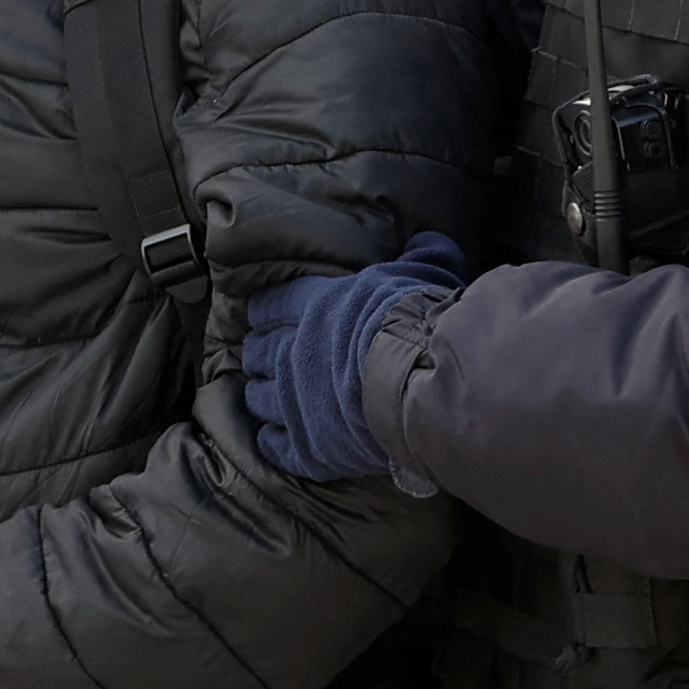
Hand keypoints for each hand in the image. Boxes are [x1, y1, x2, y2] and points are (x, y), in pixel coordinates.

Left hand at [241, 232, 469, 483]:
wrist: (421, 385)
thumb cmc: (419, 325)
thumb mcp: (422, 276)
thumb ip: (422, 258)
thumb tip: (429, 242)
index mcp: (315, 308)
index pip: (272, 305)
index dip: (266, 312)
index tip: (263, 316)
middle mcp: (293, 353)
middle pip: (258, 352)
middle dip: (261, 354)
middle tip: (267, 357)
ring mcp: (294, 403)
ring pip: (258, 399)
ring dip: (262, 396)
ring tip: (270, 398)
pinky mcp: (306, 447)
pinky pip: (273, 445)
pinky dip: (273, 441)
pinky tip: (279, 438)